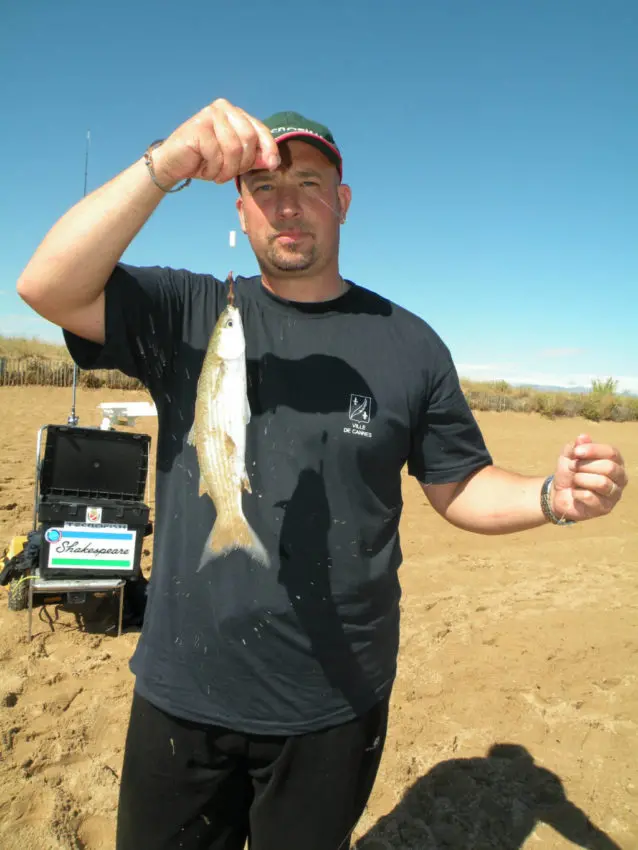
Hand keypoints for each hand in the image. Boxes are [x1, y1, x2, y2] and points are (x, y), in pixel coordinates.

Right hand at [150, 98, 280, 186]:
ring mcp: (210, 115)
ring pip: (234, 149)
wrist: (173, 165)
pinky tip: (203, 168)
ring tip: (216, 173)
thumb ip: (254, 158)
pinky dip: (213, 169)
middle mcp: (223, 108)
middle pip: (249, 139)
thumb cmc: (205, 161)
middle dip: (242, 163)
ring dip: (227, 169)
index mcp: (235, 113)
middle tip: (228, 174)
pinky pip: (217, 154)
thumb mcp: (235, 161)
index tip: (273, 166)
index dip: (269, 149)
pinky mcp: (198, 126)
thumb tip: (274, 161)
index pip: (260, 130)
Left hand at [551, 433, 627, 521]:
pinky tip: (574, 493)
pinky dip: (577, 493)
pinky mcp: (605, 508)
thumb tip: (583, 437)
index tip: (576, 452)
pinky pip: (591, 497)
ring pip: (602, 483)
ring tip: (574, 480)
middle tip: (572, 467)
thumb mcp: (569, 456)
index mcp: (615, 461)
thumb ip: (576, 446)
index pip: (612, 452)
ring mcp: (614, 494)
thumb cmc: (569, 472)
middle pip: (609, 468)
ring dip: (581, 479)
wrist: (559, 493)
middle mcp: (620, 477)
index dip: (594, 450)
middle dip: (585, 466)